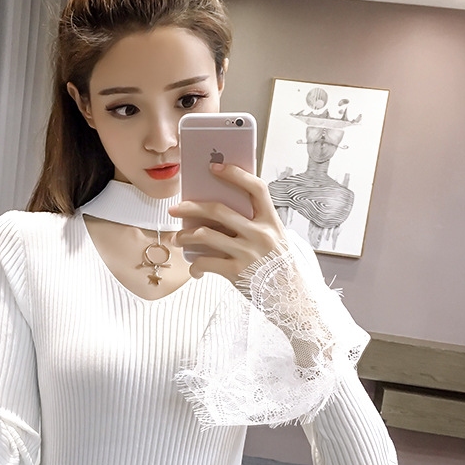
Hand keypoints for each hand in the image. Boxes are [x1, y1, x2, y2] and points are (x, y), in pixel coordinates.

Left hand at [169, 163, 286, 282]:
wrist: (290, 297)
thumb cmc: (277, 266)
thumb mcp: (274, 239)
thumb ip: (252, 224)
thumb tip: (215, 212)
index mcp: (270, 221)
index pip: (256, 188)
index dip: (235, 174)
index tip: (214, 167)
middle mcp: (260, 234)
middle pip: (218, 210)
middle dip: (190, 207)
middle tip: (174, 209)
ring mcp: (248, 252)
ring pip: (205, 235)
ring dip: (184, 235)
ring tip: (177, 239)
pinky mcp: (236, 272)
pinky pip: (205, 262)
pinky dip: (194, 266)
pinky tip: (194, 269)